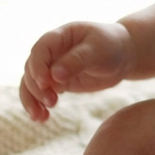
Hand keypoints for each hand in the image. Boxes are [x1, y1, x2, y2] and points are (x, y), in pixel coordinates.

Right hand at [19, 21, 134, 121]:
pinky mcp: (57, 82)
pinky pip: (41, 94)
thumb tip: (55, 76)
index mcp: (59, 36)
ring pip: (31, 84)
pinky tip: (43, 118)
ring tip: (40, 117)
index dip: (38, 66)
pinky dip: (39, 105)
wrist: (124, 55)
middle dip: (37, 87)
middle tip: (52, 102)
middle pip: (31, 69)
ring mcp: (52, 67)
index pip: (40, 50)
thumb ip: (77, 61)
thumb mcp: (98, 50)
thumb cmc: (112, 45)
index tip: (45, 83)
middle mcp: (51, 51)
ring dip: (32, 100)